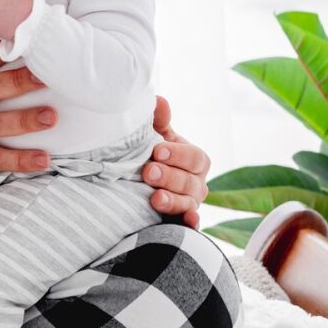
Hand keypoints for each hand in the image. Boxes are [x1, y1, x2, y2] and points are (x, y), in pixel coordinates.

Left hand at [146, 96, 210, 225]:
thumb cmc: (149, 155)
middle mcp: (196, 183)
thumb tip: (159, 101)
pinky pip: (189, 226)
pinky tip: (185, 220)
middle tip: (148, 172)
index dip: (178, 154)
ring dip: (173, 200)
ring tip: (155, 198)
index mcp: (194, 160)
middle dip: (170, 176)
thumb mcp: (153, 136)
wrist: (132, 182)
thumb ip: (158, 120)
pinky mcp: (178, 221)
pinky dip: (189, 224)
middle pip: (191, 182)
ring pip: (189, 204)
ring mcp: (189, 204)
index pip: (195, 157)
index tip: (157, 151)